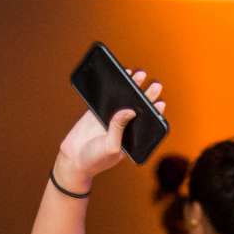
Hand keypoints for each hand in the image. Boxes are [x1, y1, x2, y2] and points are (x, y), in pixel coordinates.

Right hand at [57, 71, 166, 188]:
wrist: (73, 159)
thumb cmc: (95, 159)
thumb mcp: (111, 146)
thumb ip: (119, 128)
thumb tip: (131, 110)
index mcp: (132, 138)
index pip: (147, 123)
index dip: (154, 112)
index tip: (160, 103)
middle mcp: (124, 126)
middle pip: (139, 108)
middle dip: (147, 95)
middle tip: (155, 85)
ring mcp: (111, 118)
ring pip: (125, 99)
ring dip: (132, 86)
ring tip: (139, 74)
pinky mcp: (98, 111)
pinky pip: (107, 96)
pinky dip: (114, 86)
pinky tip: (120, 75)